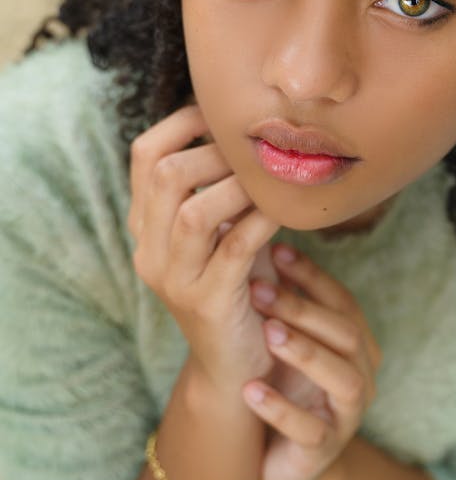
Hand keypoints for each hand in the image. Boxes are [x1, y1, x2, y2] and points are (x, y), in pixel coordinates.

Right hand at [128, 105, 280, 396]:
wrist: (236, 365)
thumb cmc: (239, 283)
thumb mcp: (221, 230)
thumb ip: (220, 186)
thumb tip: (249, 125)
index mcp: (146, 226)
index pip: (144, 154)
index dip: (184, 123)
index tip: (224, 114)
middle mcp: (150, 250)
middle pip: (165, 176)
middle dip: (216, 151)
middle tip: (255, 149)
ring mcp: (174, 280)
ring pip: (195, 213)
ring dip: (239, 186)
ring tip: (270, 177)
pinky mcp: (207, 304)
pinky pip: (235, 249)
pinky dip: (262, 220)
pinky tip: (285, 210)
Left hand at [243, 243, 382, 479]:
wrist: (284, 458)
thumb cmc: (286, 384)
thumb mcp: (286, 338)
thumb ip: (282, 298)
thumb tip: (257, 236)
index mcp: (356, 342)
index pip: (342, 300)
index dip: (312, 276)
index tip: (276, 252)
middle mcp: (361, 374)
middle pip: (346, 333)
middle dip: (303, 308)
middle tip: (260, 289)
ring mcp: (347, 414)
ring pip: (342, 378)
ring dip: (305, 351)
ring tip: (266, 332)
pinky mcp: (324, 451)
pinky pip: (310, 430)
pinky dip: (281, 409)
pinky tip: (251, 390)